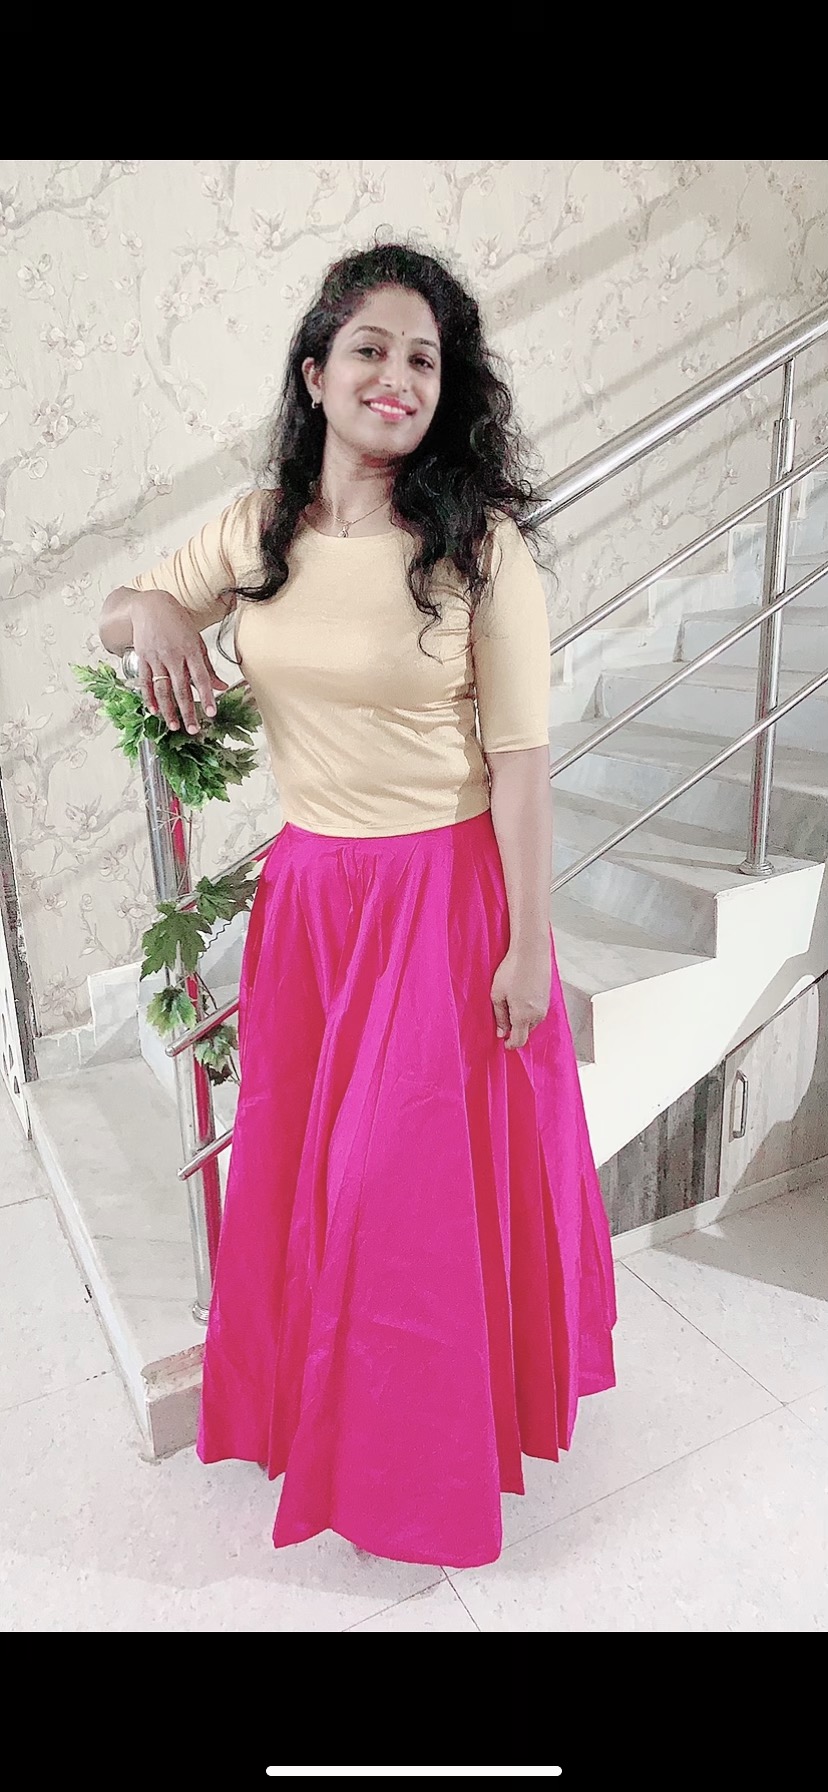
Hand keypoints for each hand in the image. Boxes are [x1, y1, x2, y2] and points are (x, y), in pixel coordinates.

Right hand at [131, 589, 228, 732]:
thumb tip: (221, 686)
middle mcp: (173, 655)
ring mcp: (156, 658)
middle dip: (188, 711)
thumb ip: (207, 666)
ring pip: (162, 689)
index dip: (207, 696)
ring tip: (174, 725)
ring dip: (168, 710)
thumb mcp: (196, 641)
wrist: (150, 606)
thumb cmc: (176, 622)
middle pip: (181, 689)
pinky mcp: (142, 658)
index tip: (212, 712)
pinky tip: (154, 710)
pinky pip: (146, 682)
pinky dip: (149, 698)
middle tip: (193, 729)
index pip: (201, 677)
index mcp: (190, 650)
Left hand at [491, 939, 550, 1049]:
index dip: (510, 1045)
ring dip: (522, 1019)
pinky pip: (538, 1011)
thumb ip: (499, 1016)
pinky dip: (529, 1010)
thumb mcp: (497, 995)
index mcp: (523, 1016)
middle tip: (503, 1017)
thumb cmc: (512, 970)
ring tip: (511, 1002)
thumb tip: (501, 1032)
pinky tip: (520, 996)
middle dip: (515, 1029)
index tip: (504, 1043)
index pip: (519, 1040)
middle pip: (526, 1032)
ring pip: (532, 1021)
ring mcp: (544, 1006)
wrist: (531, 952)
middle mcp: (537, 1015)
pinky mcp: (548, 997)